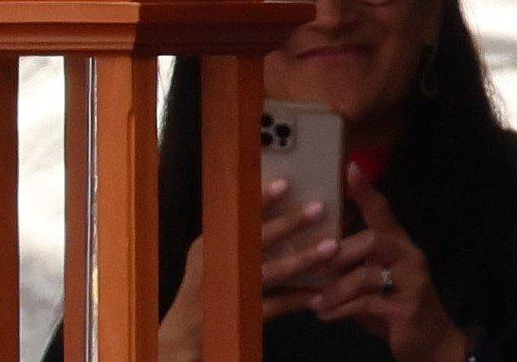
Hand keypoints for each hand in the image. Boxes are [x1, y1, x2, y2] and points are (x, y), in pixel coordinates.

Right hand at [159, 178, 339, 358]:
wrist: (185, 332)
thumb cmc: (205, 282)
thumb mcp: (208, 252)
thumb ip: (233, 230)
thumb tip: (270, 194)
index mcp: (213, 245)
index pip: (239, 218)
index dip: (261, 201)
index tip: (284, 184)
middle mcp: (222, 264)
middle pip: (258, 241)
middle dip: (289, 224)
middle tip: (319, 208)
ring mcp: (234, 290)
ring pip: (273, 272)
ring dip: (303, 259)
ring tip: (331, 247)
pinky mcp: (244, 314)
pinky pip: (278, 305)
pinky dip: (299, 298)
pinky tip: (321, 291)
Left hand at [308, 165, 469, 361]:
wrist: (430, 345)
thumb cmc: (394, 312)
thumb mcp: (372, 288)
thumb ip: (352, 272)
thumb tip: (313, 264)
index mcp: (400, 247)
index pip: (384, 212)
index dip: (367, 191)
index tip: (351, 168)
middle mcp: (410, 256)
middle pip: (374, 240)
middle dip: (339, 256)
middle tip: (313, 270)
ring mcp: (413, 281)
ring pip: (368, 274)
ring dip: (336, 291)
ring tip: (315, 305)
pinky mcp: (408, 306)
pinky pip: (369, 303)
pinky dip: (342, 310)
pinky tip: (326, 317)